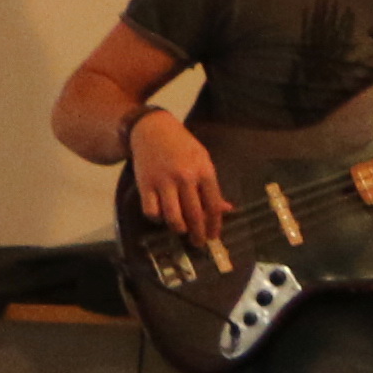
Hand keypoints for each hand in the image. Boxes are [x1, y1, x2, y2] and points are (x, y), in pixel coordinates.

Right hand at [124, 107, 225, 237]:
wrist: (152, 129)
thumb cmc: (182, 146)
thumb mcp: (203, 160)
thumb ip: (213, 186)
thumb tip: (227, 209)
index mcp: (204, 172)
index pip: (213, 206)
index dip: (215, 225)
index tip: (214, 236)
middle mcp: (185, 178)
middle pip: (195, 215)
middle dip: (198, 234)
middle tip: (199, 243)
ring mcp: (164, 181)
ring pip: (173, 216)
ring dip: (179, 229)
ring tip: (181, 231)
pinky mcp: (145, 183)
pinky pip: (151, 210)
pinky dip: (157, 219)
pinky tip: (161, 217)